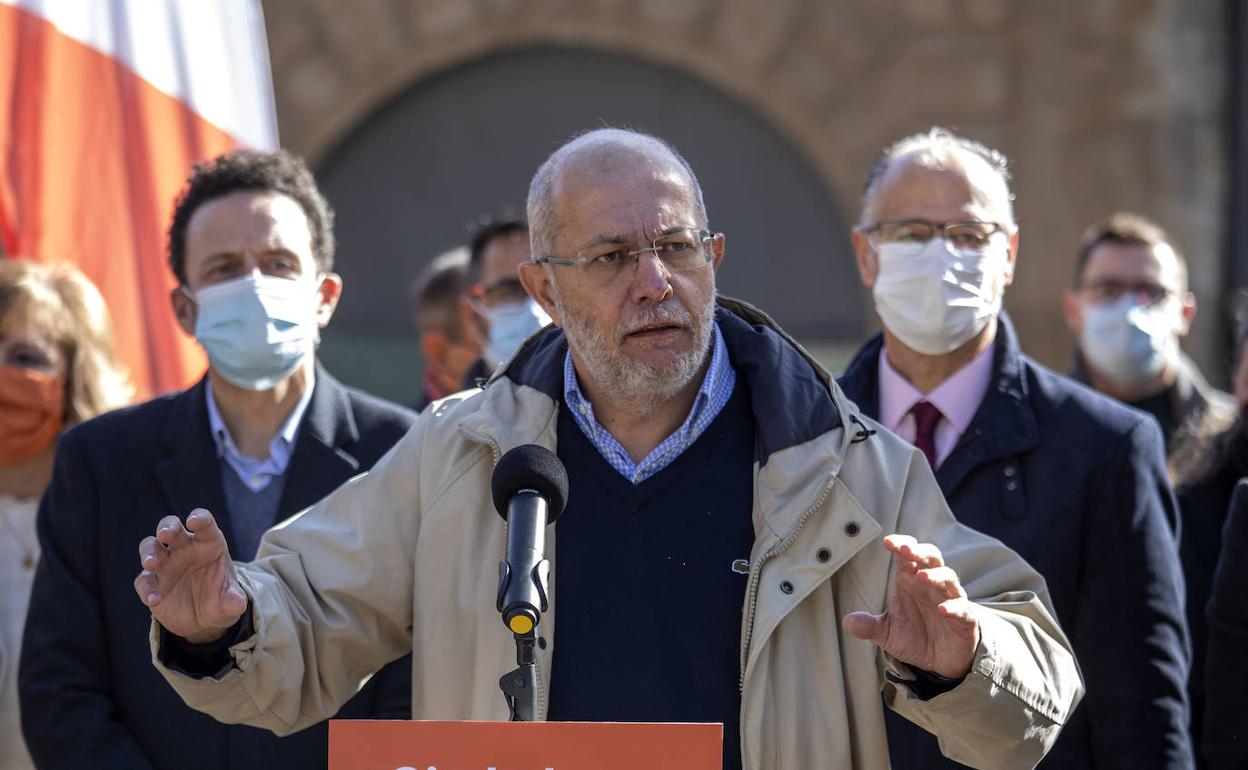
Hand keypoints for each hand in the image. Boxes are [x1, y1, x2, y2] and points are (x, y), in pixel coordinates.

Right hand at [133, 509, 247, 643]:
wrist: (204, 619)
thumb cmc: (220, 599)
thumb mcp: (231, 602)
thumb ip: (234, 600)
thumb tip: (238, 603)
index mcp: (208, 542)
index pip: (204, 523)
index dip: (199, 519)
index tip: (194, 522)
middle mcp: (184, 548)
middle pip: (172, 527)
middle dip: (167, 528)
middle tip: (164, 534)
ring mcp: (166, 563)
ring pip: (150, 547)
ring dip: (149, 553)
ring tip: (151, 564)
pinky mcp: (152, 582)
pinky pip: (144, 581)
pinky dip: (147, 589)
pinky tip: (154, 599)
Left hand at [842, 534, 979, 678]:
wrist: (941, 662)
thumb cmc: (915, 637)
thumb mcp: (887, 633)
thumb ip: (869, 626)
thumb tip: (847, 622)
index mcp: (911, 581)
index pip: (908, 556)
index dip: (901, 545)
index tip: (887, 541)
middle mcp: (932, 586)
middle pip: (931, 558)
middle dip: (920, 551)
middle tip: (906, 549)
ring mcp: (950, 600)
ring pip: (949, 578)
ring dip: (936, 575)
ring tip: (922, 576)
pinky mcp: (965, 620)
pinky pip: (963, 608)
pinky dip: (954, 607)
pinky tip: (943, 610)